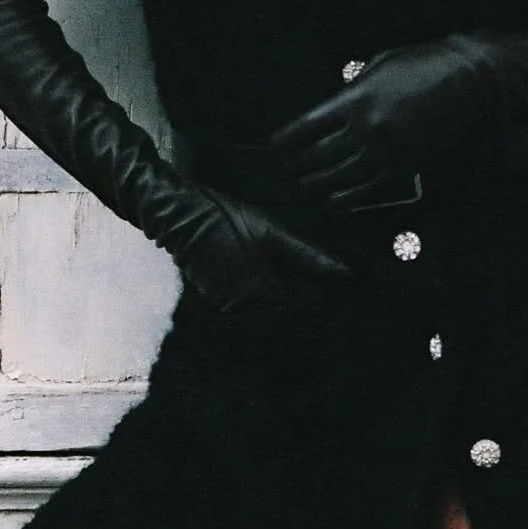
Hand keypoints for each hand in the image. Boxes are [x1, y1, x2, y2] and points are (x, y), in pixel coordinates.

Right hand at [162, 180, 351, 312]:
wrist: (181, 215)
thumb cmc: (228, 218)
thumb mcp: (272, 232)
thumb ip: (308, 257)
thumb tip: (346, 274)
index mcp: (261, 293)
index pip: (301, 309)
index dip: (318, 297)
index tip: (332, 286)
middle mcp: (242, 309)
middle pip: (282, 313)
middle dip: (298, 299)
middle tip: (311, 279)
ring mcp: (225, 309)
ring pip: (263, 311)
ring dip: (277, 299)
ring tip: (288, 276)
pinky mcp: (213, 303)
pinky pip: (244, 307)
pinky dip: (256, 296)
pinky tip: (259, 275)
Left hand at [272, 37, 501, 209]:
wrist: (469, 80)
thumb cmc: (425, 64)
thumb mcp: (381, 63)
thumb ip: (355, 86)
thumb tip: (335, 104)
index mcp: (357, 98)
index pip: (309, 125)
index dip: (288, 139)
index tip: (276, 147)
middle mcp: (367, 127)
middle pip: (319, 155)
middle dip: (299, 165)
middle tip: (287, 171)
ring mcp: (387, 150)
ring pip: (341, 176)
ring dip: (318, 184)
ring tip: (305, 187)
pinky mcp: (406, 166)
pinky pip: (370, 189)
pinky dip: (349, 199)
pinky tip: (335, 202)